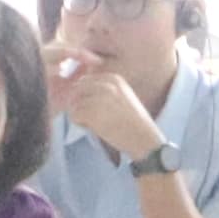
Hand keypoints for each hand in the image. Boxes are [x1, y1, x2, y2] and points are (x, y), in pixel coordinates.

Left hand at [45, 45, 162, 162]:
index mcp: (113, 78)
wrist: (144, 138)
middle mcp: (106, 84)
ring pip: (73, 104)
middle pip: (76, 91)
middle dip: (79, 104)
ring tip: (98, 124)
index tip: (98, 109)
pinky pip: (74, 116)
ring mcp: (99, 97)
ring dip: (81, 116)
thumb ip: (103, 90)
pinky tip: (96, 129)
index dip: (85, 96)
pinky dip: (81, 124)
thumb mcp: (122, 97)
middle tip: (93, 117)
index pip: (84, 81)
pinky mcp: (92, 112)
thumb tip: (75, 91)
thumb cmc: (132, 122)